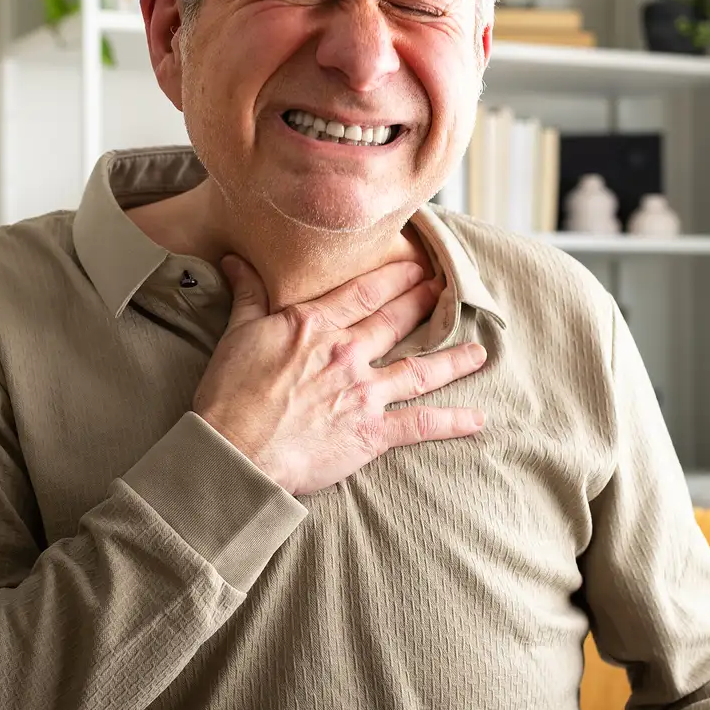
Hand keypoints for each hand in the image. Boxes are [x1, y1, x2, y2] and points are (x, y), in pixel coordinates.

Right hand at [193, 255, 487, 495]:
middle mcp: (347, 352)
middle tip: (446, 290)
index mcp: (315, 325)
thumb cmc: (229, 395)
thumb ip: (248, 295)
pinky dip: (453, 422)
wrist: (236, 450)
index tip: (416, 265)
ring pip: (421, 370)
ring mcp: (364, 392)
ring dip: (453, 360)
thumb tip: (236, 260)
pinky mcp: (372, 432)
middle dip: (425, 303)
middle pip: (396, 321)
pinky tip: (478, 419)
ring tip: (479, 353)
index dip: (394, 276)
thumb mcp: (236, 334)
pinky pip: (422, 424)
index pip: (364, 292)